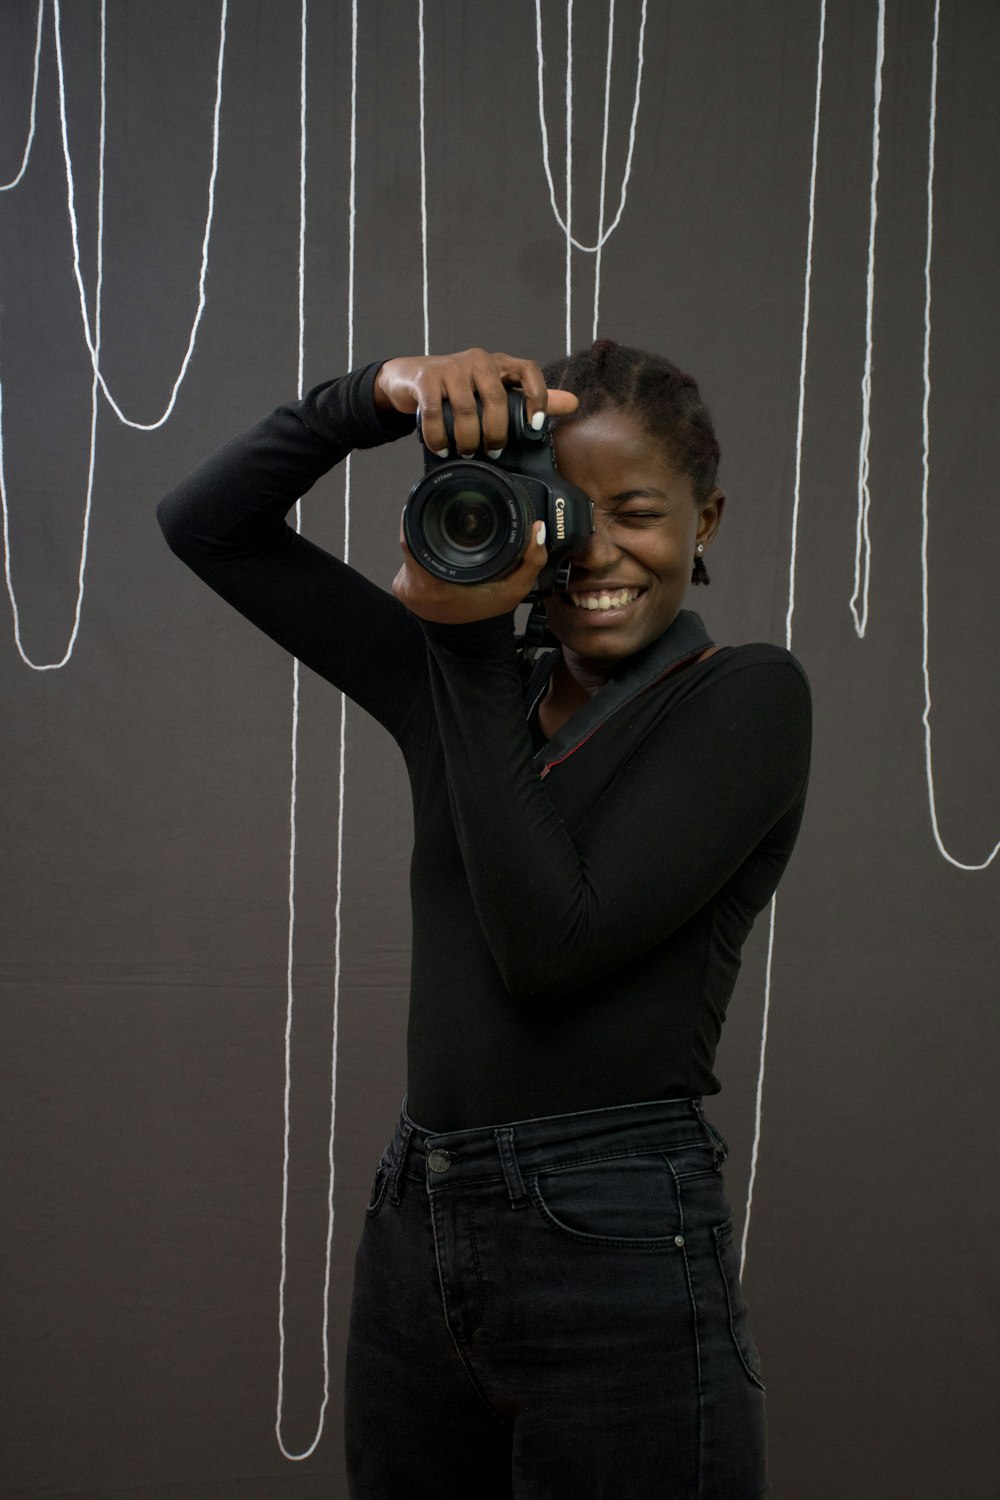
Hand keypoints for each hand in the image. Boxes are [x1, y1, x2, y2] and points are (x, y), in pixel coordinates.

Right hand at [372, 347, 578, 455]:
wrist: (409, 378)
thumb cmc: (458, 388)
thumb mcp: (493, 391)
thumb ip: (529, 397)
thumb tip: (572, 403)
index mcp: (499, 364)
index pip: (529, 370)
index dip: (538, 397)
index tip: (536, 426)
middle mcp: (478, 360)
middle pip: (497, 398)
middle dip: (497, 432)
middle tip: (494, 453)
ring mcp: (450, 367)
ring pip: (466, 408)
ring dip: (468, 438)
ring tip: (467, 454)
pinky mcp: (426, 378)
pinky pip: (434, 412)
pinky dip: (438, 436)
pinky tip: (442, 449)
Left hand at [392, 517, 548, 624]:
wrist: (468, 640)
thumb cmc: (486, 613)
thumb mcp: (514, 590)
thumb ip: (531, 561)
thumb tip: (537, 528)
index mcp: (433, 583)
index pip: (413, 537)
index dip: (421, 516)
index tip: (435, 506)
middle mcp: (412, 585)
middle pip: (412, 539)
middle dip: (430, 529)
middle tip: (449, 528)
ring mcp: (402, 587)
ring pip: (410, 550)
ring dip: (426, 544)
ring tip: (446, 550)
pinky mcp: (399, 588)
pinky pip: (408, 562)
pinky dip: (422, 557)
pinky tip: (439, 562)